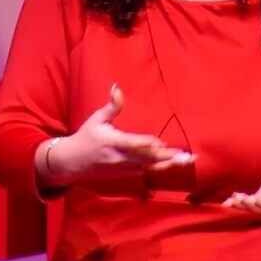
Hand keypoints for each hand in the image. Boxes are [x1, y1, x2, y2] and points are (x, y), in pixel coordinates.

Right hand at [44, 84, 194, 185]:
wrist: (72, 163)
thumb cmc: (85, 137)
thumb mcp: (96, 119)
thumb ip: (111, 106)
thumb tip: (117, 87)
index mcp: (113, 142)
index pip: (132, 144)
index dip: (147, 144)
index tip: (161, 142)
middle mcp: (120, 158)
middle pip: (147, 158)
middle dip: (167, 157)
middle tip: (186, 155)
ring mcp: (124, 168)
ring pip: (150, 167)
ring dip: (170, 164)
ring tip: (188, 160)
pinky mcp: (127, 174)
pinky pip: (147, 171)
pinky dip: (162, 168)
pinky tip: (176, 165)